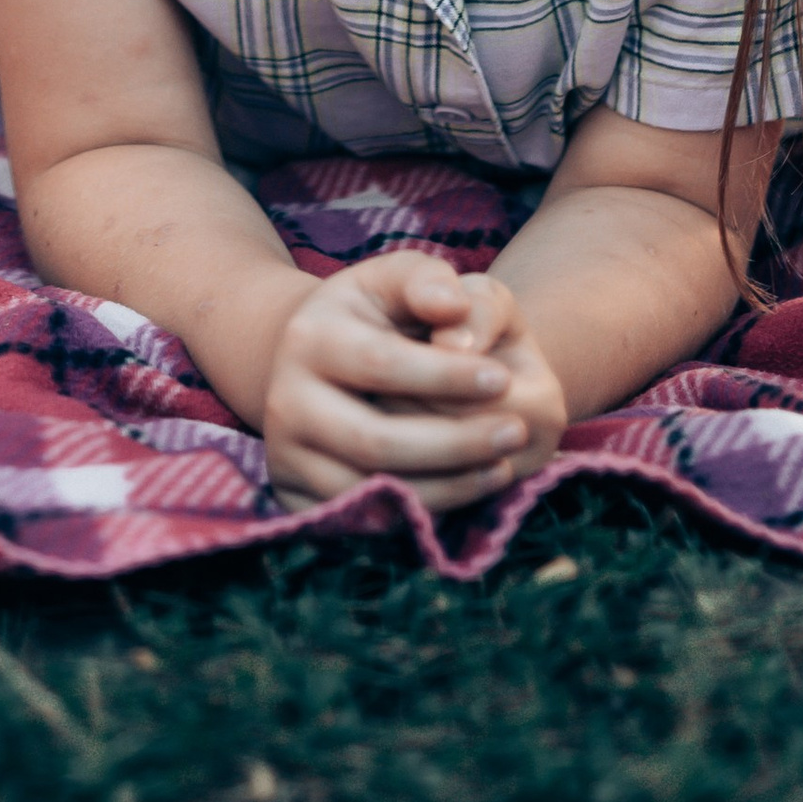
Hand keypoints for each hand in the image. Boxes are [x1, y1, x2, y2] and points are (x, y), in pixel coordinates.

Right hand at [259, 252, 564, 515]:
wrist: (310, 364)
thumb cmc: (370, 316)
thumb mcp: (393, 279)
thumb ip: (427, 280)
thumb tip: (455, 308)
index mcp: (308, 337)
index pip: (381, 364)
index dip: (446, 376)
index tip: (503, 376)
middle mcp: (284, 401)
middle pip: (375, 441)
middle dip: (456, 443)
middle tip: (518, 431)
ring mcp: (286, 457)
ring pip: (373, 491)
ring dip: (448, 487)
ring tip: (503, 466)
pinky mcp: (296, 500)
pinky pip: (364, 523)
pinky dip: (420, 513)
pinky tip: (465, 491)